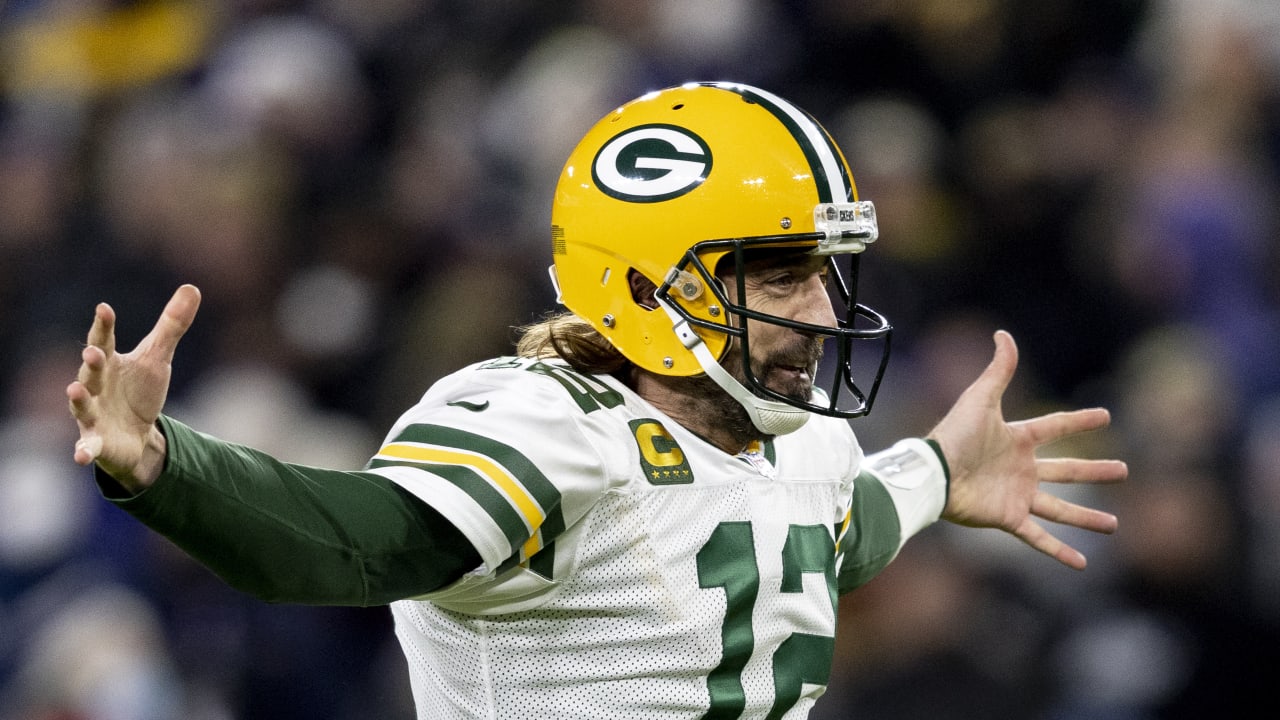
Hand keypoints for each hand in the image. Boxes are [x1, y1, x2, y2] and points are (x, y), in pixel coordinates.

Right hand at [66, 285, 201, 492]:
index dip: (103, 325)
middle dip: (91, 362)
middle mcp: (94, 386)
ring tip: (74, 390)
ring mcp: (92, 414)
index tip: (104, 308)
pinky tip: (80, 455)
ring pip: (81, 405)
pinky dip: (83, 449)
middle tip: (94, 351)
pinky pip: (86, 445)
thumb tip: (192, 288)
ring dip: (77, 399)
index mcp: (109, 363)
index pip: (104, 340)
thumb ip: (172, 325)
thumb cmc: (140, 390)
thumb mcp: (159, 358)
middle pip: (90, 371)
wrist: (136, 435)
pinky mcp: (95, 441)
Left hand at [929, 330, 1126, 569]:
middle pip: (1067, 470)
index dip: (1079, 421)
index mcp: (1017, 438)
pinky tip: (1082, 563)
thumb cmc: (954, 435)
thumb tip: (1004, 333)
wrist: (934, 473)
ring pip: (1061, 508)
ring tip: (1114, 526)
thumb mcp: (980, 398)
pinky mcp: (1008, 518)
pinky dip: (1059, 552)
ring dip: (1087, 518)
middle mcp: (1021, 468)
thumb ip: (998, 369)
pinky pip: (1039, 537)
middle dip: (1095, 470)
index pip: (1055, 426)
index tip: (1106, 416)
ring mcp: (1017, 495)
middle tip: (1124, 470)